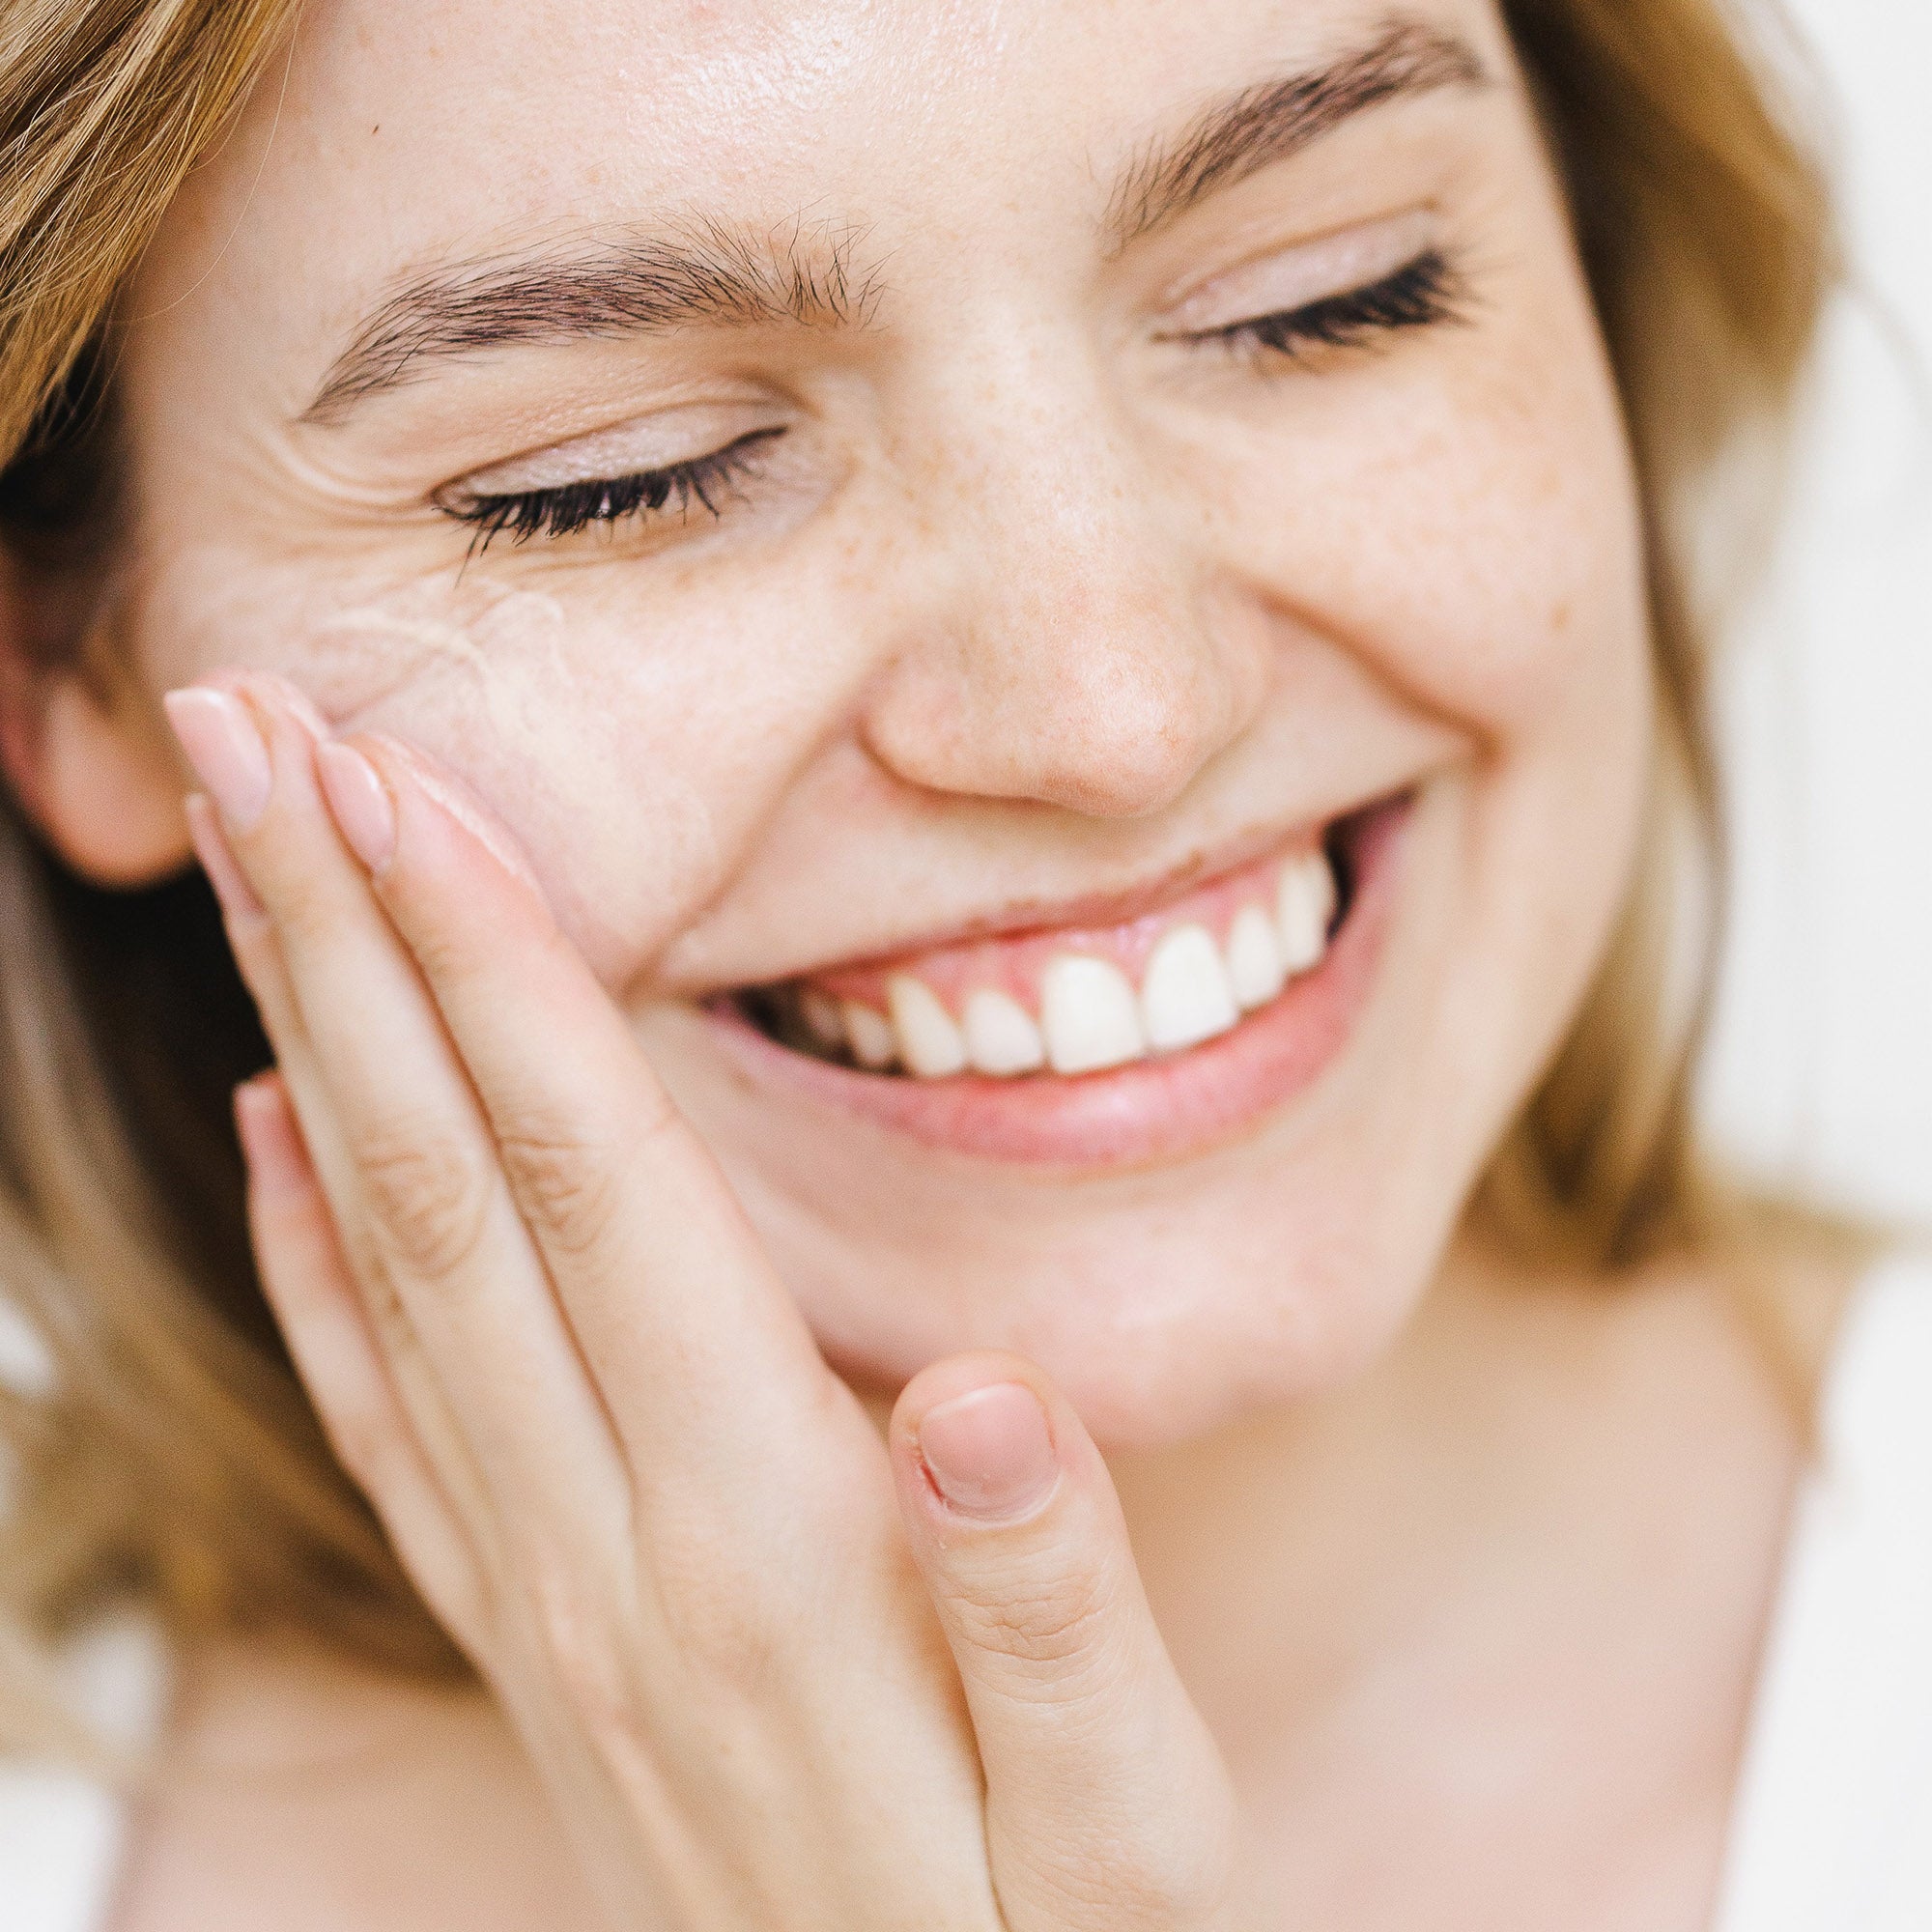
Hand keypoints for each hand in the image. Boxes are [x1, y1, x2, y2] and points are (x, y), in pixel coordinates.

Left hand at [166, 673, 1251, 1931]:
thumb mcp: (1127, 1848)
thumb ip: (1059, 1616)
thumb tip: (976, 1396)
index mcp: (764, 1554)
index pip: (597, 1200)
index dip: (498, 980)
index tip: (398, 782)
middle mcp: (610, 1552)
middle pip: (448, 1192)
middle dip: (351, 941)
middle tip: (252, 729)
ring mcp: (545, 1593)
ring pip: (386, 1268)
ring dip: (311, 1044)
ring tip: (247, 861)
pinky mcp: (539, 1632)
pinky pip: (384, 1416)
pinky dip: (311, 1257)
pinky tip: (276, 1142)